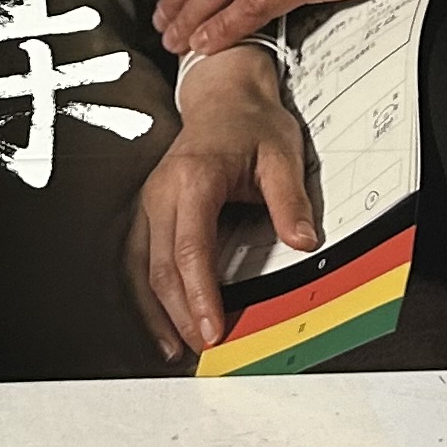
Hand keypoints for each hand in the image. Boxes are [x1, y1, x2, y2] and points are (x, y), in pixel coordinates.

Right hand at [126, 46, 318, 362]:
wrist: (224, 96)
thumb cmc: (251, 123)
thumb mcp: (282, 154)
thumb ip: (291, 201)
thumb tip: (304, 241)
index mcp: (194, 178)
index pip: (192, 248)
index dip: (201, 295)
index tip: (214, 330)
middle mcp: (164, 192)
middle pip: (164, 266)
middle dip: (182, 315)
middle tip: (206, 350)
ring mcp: (152, 202)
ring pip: (146, 268)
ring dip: (160, 312)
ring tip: (180, 349)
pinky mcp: (151, 212)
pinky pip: (143, 260)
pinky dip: (149, 296)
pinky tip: (163, 323)